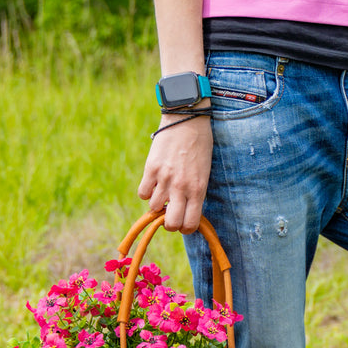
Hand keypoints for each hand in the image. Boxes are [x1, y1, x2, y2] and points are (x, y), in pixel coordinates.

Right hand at [137, 113, 212, 233]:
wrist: (187, 119)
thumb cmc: (200, 145)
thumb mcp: (204, 172)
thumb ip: (195, 192)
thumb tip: (184, 209)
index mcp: (198, 190)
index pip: (190, 224)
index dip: (186, 227)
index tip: (183, 221)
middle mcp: (181, 188)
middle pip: (171, 224)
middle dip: (170, 223)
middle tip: (170, 213)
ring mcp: (165, 179)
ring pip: (154, 209)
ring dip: (157, 205)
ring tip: (162, 193)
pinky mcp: (151, 169)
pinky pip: (143, 194)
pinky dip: (147, 192)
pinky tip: (153, 183)